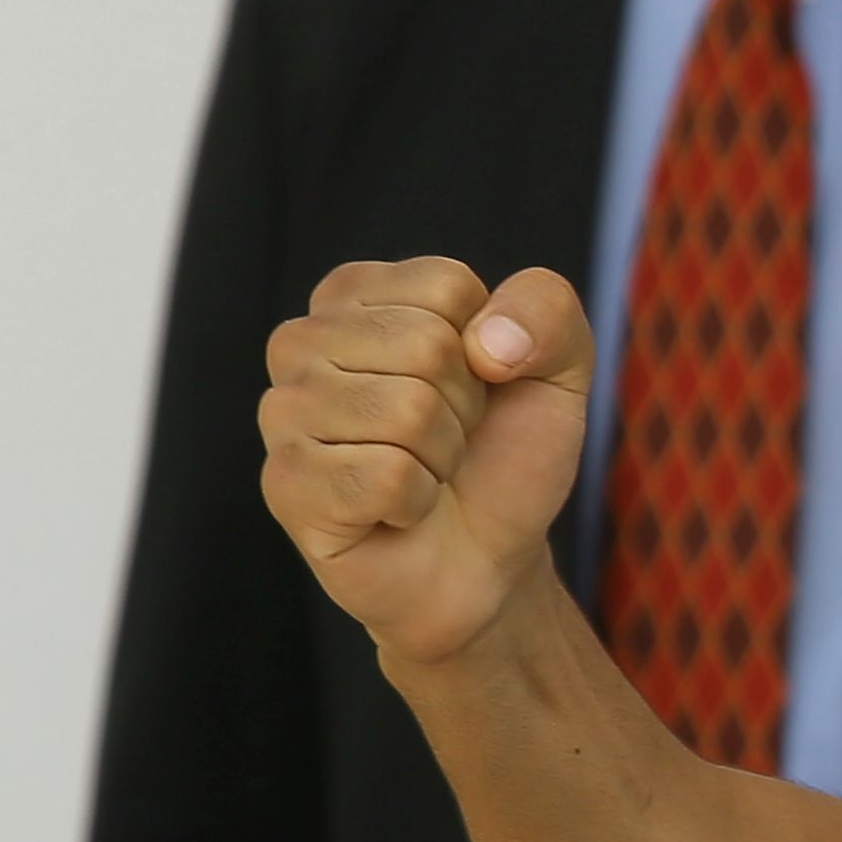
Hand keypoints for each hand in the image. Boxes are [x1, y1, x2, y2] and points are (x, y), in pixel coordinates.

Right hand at [260, 258, 594, 665]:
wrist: (488, 555)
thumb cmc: (505, 452)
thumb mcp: (558, 366)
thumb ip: (546, 308)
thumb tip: (488, 340)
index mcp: (357, 294)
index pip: (446, 286)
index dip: (491, 346)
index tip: (478, 382)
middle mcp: (303, 342)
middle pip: (425, 345)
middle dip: (465, 405)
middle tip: (449, 438)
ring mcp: (284, 413)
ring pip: (405, 411)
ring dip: (442, 455)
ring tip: (423, 471)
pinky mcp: (284, 483)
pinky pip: (382, 476)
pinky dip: (414, 500)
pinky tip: (397, 509)